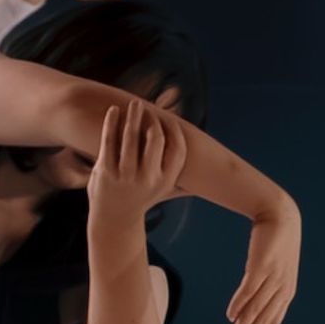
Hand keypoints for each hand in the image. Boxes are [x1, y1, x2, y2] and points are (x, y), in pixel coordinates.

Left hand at [89, 97, 186, 218]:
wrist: (114, 220)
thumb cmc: (143, 198)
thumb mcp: (166, 189)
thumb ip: (186, 177)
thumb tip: (219, 170)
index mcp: (165, 180)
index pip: (178, 148)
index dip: (175, 130)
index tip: (168, 118)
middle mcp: (148, 178)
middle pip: (156, 139)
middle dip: (153, 119)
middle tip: (147, 108)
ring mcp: (125, 175)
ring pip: (131, 137)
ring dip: (133, 116)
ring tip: (134, 104)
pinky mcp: (105, 171)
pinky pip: (109, 141)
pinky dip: (111, 123)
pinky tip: (114, 110)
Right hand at [227, 200, 301, 323]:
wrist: (281, 217)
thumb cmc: (276, 246)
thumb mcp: (274, 271)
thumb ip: (263, 290)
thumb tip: (246, 310)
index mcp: (285, 292)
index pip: (275, 322)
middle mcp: (282, 288)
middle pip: (265, 320)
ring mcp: (273, 277)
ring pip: (257, 307)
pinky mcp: (262, 265)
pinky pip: (250, 289)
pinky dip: (240, 303)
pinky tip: (231, 315)